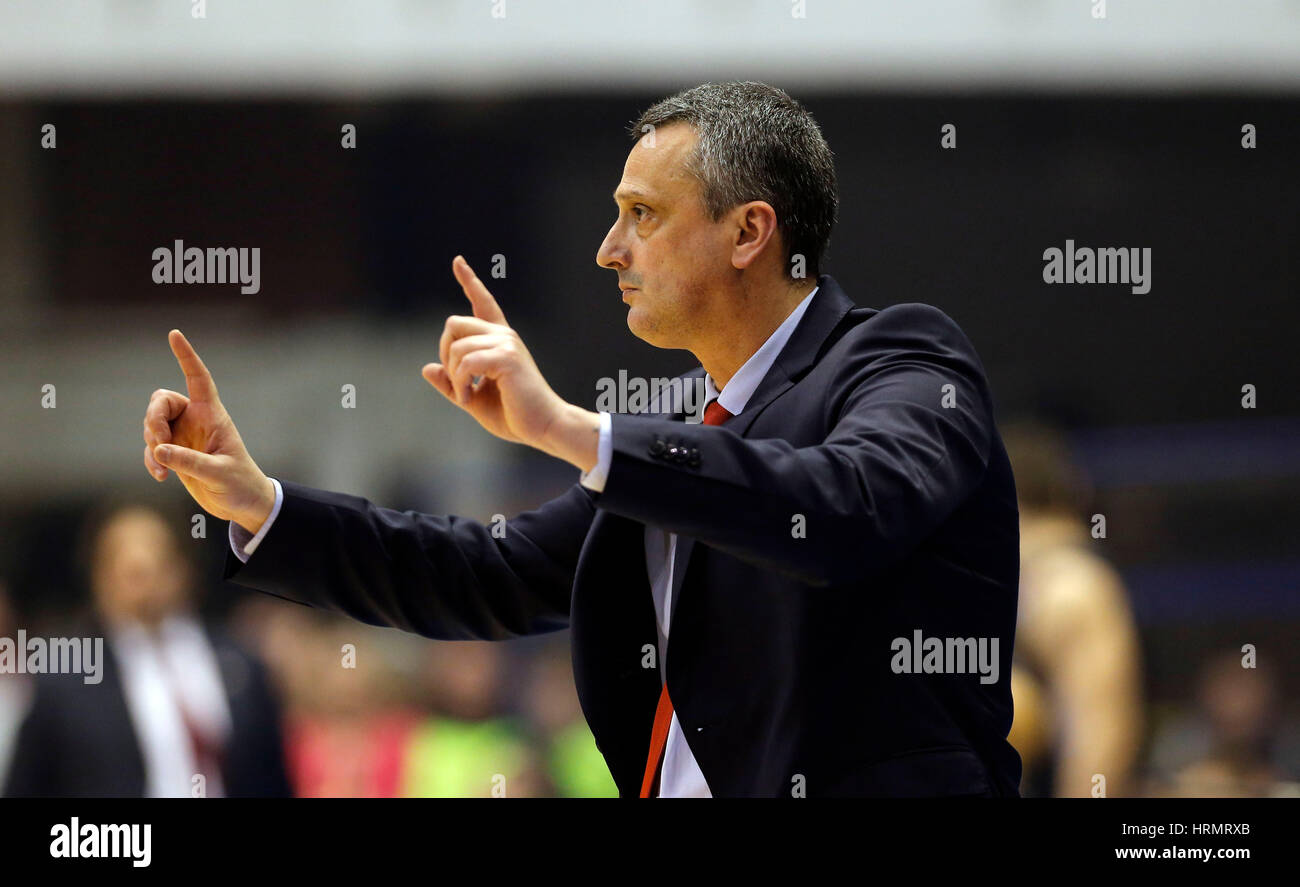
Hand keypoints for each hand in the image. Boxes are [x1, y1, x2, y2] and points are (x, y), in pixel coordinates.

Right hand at [142, 330, 275, 533]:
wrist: (241, 503)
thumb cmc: (239, 484)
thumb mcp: (218, 474)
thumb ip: (190, 462)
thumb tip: (160, 450)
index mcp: (213, 415)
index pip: (198, 379)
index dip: (187, 357)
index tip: (175, 334)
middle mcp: (196, 420)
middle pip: (162, 401)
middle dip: (153, 419)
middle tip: (159, 443)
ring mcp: (183, 435)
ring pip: (152, 423)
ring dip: (150, 443)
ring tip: (162, 468)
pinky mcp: (175, 452)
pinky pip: (152, 447)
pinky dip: (151, 459)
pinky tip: (160, 476)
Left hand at [422, 256, 572, 448]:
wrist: (543, 427)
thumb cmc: (514, 415)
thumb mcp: (473, 398)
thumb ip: (451, 383)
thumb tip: (427, 368)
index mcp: (499, 341)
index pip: (482, 303)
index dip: (469, 281)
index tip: (458, 260)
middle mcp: (504, 335)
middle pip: (454, 323)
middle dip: (445, 352)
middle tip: (457, 381)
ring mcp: (507, 343)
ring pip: (456, 346)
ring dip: (454, 376)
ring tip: (466, 395)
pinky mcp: (507, 357)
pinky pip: (466, 362)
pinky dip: (461, 383)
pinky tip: (469, 398)